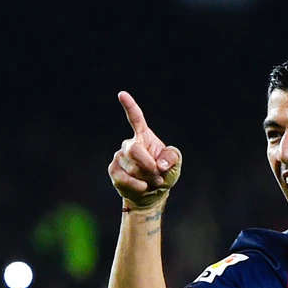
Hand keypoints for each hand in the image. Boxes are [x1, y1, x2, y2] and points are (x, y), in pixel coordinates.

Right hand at [110, 91, 182, 209]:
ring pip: (132, 167)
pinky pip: (124, 178)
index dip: (129, 106)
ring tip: (153, 181)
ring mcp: (119, 156)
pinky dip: (137, 185)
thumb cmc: (163, 174)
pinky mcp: (113, 169)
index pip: (136, 118)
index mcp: (144, 135)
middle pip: (134, 150)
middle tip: (157, 173)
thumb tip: (159, 164)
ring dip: (146, 178)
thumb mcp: (174, 165)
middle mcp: (129, 143)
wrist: (150, 193)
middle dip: (147, 164)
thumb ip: (171, 158)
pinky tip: (143, 187)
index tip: (122, 94)